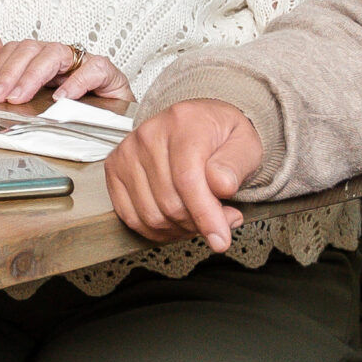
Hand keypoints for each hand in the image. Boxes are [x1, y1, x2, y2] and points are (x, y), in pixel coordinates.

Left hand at [0, 39, 135, 106]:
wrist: (122, 117)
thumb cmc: (82, 110)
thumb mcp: (46, 104)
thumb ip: (26, 100)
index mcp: (43, 61)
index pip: (15, 51)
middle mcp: (61, 56)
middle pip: (29, 49)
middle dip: (9, 72)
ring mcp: (83, 61)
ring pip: (54, 53)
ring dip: (32, 75)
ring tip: (20, 96)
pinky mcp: (106, 71)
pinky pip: (90, 69)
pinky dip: (74, 82)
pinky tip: (61, 97)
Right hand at [106, 99, 262, 251]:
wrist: (200, 123)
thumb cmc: (221, 135)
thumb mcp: (246, 144)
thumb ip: (235, 165)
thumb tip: (221, 185)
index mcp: (183, 123)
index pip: (188, 179)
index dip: (205, 215)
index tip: (220, 238)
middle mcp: (149, 135)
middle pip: (169, 202)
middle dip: (198, 223)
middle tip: (220, 221)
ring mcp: (128, 153)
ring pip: (150, 215)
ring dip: (179, 229)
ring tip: (198, 218)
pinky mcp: (115, 169)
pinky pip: (131, 217)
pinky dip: (156, 230)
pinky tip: (176, 222)